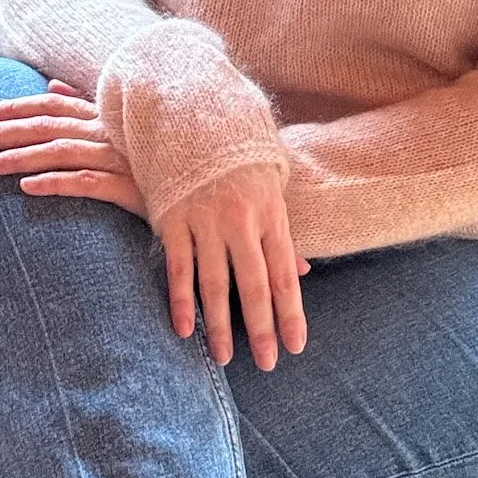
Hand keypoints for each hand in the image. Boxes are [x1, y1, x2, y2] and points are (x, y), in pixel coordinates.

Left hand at [0, 80, 146, 216]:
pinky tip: (28, 188)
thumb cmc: (156, 161)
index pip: (51, 106)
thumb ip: (87, 105)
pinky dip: (56, 182)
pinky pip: (86, 182)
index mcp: (105, 118)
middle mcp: (108, 133)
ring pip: (60, 151)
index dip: (15, 108)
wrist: (197, 192)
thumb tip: (54, 87)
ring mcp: (120, 158)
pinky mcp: (130, 187)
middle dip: (2, 131)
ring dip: (20, 157)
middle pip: (47, 126)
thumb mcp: (122, 128)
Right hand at [156, 162, 308, 373]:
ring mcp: (205, 221)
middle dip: (261, 328)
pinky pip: (178, 268)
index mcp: (271, 214)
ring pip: (214, 284)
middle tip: (267, 364)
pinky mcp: (173, 218)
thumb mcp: (271, 188)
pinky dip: (180, 301)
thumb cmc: (240, 158)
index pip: (283, 275)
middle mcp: (241, 221)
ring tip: (224, 358)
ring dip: (219, 326)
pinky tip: (183, 330)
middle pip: (253, 285)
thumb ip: (282, 233)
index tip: (295, 347)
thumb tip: (304, 272)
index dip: (290, 313)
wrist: (195, 114)